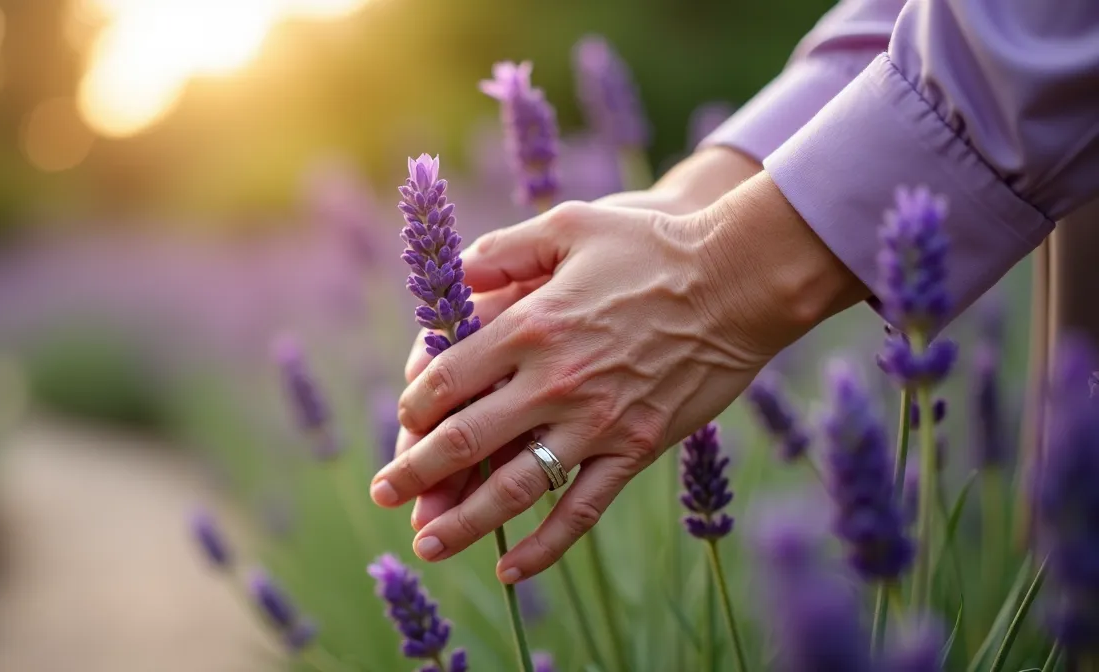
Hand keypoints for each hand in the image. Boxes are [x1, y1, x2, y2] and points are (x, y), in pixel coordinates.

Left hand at [371, 173, 865, 582]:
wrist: (740, 279)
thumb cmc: (652, 245)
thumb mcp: (568, 224)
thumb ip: (503, 248)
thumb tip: (453, 274)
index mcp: (531, 324)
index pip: (448, 379)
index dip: (415, 408)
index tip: (406, 423)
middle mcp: (555, 380)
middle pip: (465, 440)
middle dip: (415, 472)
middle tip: (383, 494)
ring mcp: (596, 422)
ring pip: (514, 487)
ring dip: (463, 521)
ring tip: (427, 543)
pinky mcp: (635, 449)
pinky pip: (581, 510)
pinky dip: (545, 545)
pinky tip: (510, 569)